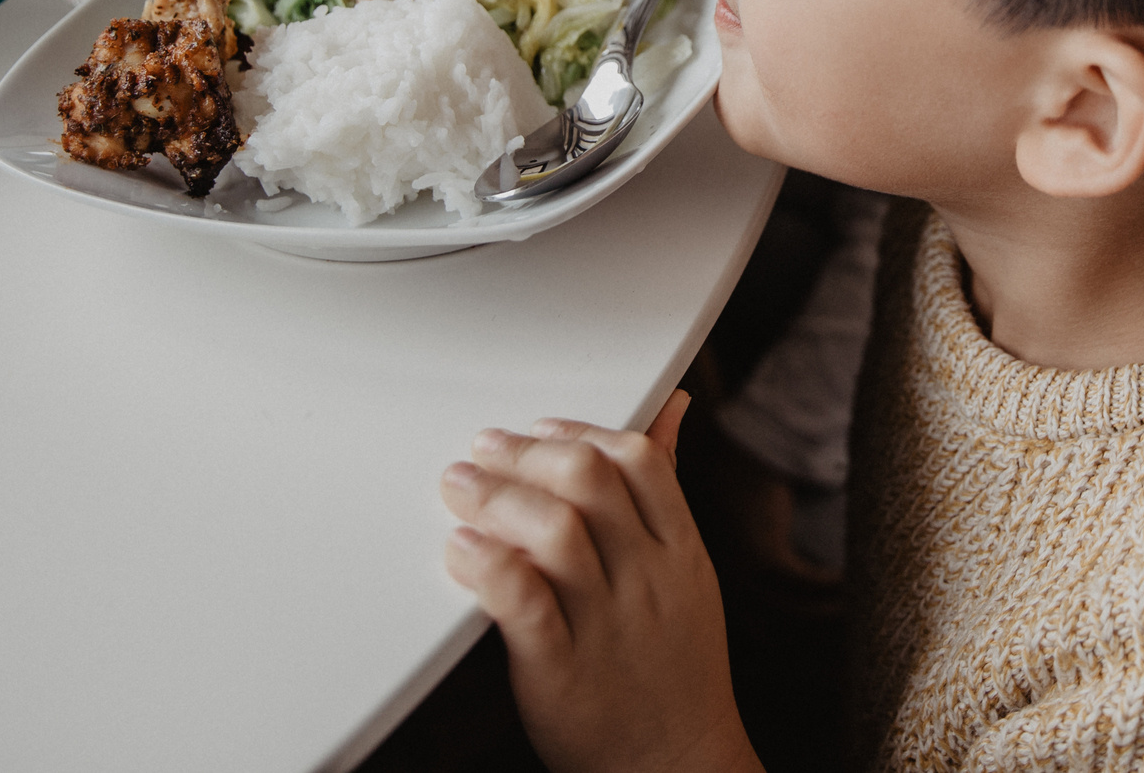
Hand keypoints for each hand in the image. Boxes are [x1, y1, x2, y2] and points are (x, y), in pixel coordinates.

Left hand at [441, 391, 761, 772]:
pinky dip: (487, 565)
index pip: (636, 460)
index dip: (576, 433)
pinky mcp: (561, 671)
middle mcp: (647, 581)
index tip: (534, 433)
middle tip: (480, 451)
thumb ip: (664, 491)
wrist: (675, 765)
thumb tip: (670, 407)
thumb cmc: (673, 667)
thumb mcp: (686, 573)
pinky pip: (522, 603)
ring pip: (553, 531)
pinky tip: (462, 550)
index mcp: (679, 553)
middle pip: (588, 482)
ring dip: (494, 497)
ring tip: (458, 489)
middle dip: (523, 454)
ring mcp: (606, 626)